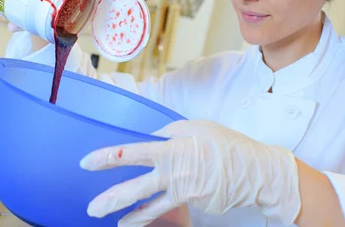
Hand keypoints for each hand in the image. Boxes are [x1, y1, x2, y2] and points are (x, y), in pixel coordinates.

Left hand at [80, 120, 300, 226]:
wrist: (256, 172)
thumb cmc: (226, 145)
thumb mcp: (197, 127)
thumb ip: (170, 132)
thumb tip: (151, 138)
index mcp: (173, 149)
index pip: (134, 153)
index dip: (109, 158)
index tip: (88, 162)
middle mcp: (175, 173)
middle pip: (136, 189)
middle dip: (111, 198)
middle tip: (92, 207)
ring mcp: (183, 193)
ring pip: (150, 207)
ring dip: (128, 216)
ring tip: (111, 220)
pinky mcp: (192, 205)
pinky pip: (169, 208)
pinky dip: (152, 215)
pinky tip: (136, 221)